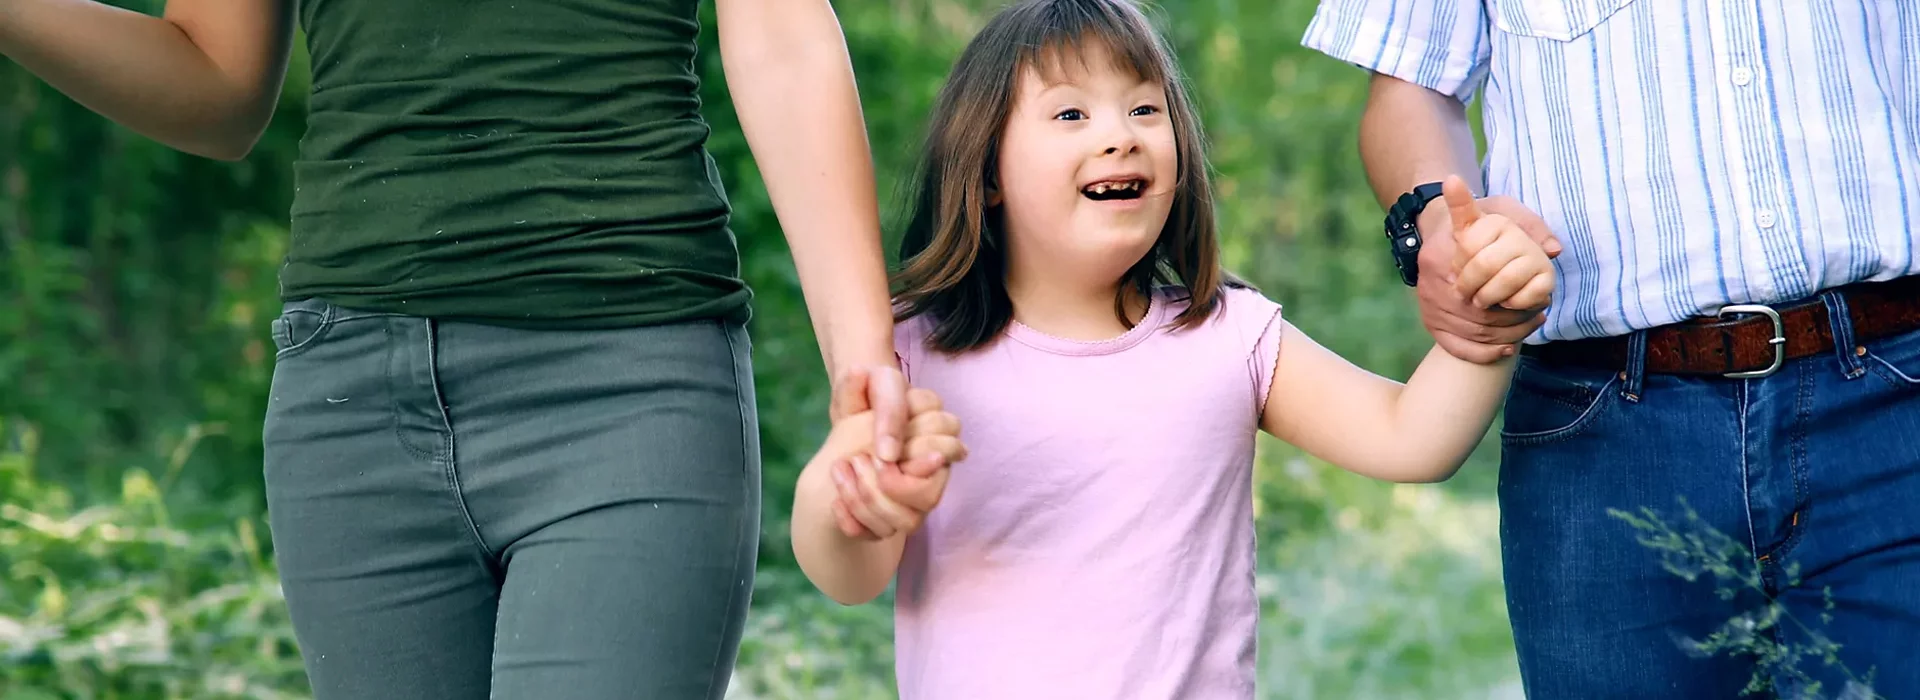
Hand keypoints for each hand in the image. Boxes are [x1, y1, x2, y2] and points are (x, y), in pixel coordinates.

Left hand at [817, 376, 963, 539]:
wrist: (848, 417)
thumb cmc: (870, 394)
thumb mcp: (879, 382)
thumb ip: (890, 407)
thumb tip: (890, 452)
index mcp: (940, 437)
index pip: (950, 453)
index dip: (917, 456)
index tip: (882, 451)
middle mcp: (932, 474)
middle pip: (929, 498)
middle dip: (888, 483)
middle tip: (859, 459)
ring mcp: (913, 499)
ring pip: (907, 522)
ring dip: (867, 501)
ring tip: (840, 469)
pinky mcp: (890, 516)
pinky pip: (878, 534)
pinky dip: (853, 521)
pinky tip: (835, 500)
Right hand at [1413, 175, 1561, 362]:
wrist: (1438, 229)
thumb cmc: (1476, 221)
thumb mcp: (1501, 209)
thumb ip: (1528, 225)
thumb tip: (1553, 250)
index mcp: (1446, 249)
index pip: (1483, 279)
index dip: (1516, 292)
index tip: (1541, 294)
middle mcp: (1431, 279)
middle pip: (1479, 313)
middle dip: (1516, 318)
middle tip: (1541, 311)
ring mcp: (1428, 303)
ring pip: (1473, 332)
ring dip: (1507, 335)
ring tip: (1531, 324)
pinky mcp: (1429, 320)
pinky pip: (1457, 347)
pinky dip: (1484, 353)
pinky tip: (1508, 347)